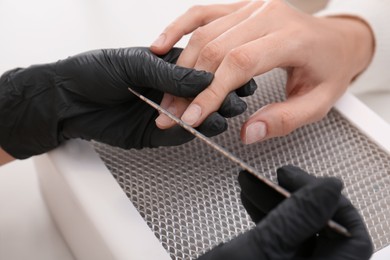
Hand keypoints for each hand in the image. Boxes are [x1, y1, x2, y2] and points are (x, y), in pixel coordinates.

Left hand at [0, 48, 230, 158]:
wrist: (65, 99)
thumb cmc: (91, 72)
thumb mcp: (133, 64)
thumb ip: (169, 73)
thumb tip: (203, 77)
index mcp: (164, 66)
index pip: (199, 70)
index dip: (220, 74)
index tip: (239, 76)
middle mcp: (166, 89)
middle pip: (201, 95)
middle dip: (221, 96)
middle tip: (236, 98)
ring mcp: (162, 112)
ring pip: (194, 116)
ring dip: (212, 115)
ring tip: (226, 113)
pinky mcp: (153, 133)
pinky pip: (178, 134)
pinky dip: (193, 132)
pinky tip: (207, 126)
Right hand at [151, 0, 373, 143]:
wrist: (336, 40)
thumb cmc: (328, 69)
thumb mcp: (318, 103)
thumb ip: (284, 119)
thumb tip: (248, 132)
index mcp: (291, 38)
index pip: (240, 63)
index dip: (211, 92)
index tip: (191, 117)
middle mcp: (268, 15)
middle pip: (215, 47)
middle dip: (189, 85)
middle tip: (173, 113)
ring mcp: (252, 7)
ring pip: (204, 33)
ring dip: (181, 66)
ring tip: (167, 95)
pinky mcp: (240, 8)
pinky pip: (202, 13)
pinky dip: (178, 29)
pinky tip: (161, 46)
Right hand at [197, 165, 372, 259]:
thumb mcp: (262, 249)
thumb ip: (298, 217)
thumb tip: (329, 187)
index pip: (351, 237)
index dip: (334, 203)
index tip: (307, 181)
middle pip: (323, 230)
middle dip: (297, 197)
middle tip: (278, 175)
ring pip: (298, 231)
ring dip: (276, 203)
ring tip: (252, 182)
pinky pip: (280, 238)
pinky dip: (266, 216)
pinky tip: (250, 199)